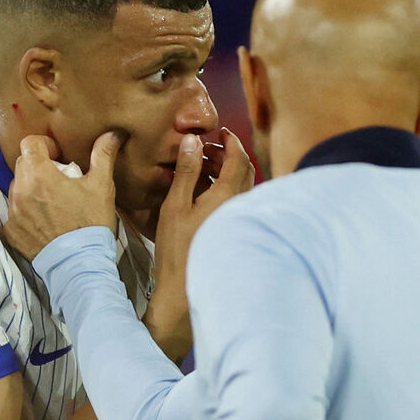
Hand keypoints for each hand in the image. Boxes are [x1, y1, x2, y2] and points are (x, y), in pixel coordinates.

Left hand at [4, 131, 120, 258]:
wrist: (80, 263)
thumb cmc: (91, 222)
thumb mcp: (101, 186)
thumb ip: (103, 155)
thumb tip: (113, 132)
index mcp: (39, 174)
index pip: (29, 143)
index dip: (45, 145)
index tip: (59, 156)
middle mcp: (20, 190)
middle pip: (22, 164)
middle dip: (39, 166)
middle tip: (59, 180)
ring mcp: (13, 212)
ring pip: (17, 188)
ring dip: (31, 188)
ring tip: (52, 202)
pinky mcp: (11, 231)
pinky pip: (14, 212)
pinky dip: (26, 211)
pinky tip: (45, 221)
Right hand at [144, 128, 253, 356]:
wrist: (185, 287)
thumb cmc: (177, 247)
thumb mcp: (176, 205)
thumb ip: (187, 171)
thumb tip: (193, 141)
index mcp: (227, 196)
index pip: (238, 159)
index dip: (231, 141)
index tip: (220, 132)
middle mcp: (239, 206)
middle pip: (244, 170)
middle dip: (227, 155)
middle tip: (205, 149)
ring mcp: (239, 219)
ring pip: (240, 186)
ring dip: (224, 172)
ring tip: (200, 168)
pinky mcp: (234, 229)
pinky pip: (235, 200)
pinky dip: (223, 188)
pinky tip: (203, 192)